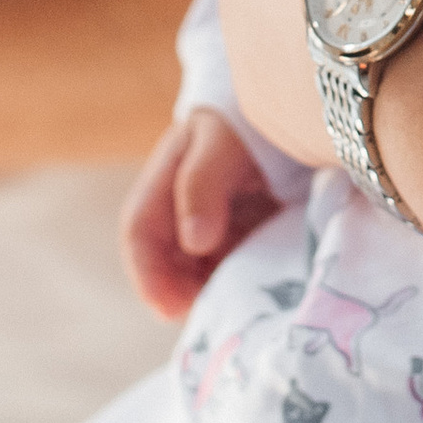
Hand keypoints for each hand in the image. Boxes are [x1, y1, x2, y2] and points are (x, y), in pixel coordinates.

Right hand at [120, 109, 279, 317]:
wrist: (283, 106)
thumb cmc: (245, 120)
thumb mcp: (221, 143)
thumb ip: (201, 184)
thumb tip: (194, 242)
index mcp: (163, 179)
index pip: (139, 231)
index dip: (147, 274)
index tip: (168, 309)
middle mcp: (178, 206)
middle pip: (164, 260)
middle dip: (179, 293)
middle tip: (209, 316)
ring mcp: (207, 221)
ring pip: (194, 270)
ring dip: (206, 292)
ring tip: (233, 308)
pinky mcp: (236, 232)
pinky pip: (226, 266)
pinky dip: (232, 283)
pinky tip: (251, 293)